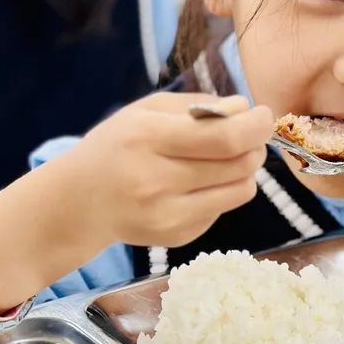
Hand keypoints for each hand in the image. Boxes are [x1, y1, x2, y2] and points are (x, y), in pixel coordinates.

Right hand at [0, 93, 272, 312]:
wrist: (78, 202)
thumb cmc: (117, 146)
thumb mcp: (146, 111)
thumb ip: (197, 106)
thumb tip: (244, 109)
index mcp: (147, 139)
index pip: (223, 138)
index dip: (256, 126)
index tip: (265, 115)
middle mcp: (156, 181)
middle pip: (238, 165)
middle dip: (256, 145)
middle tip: (252, 135)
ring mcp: (167, 216)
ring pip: (240, 190)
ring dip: (246, 169)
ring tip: (231, 157)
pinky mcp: (176, 237)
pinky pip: (223, 209)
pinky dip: (224, 191)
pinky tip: (199, 183)